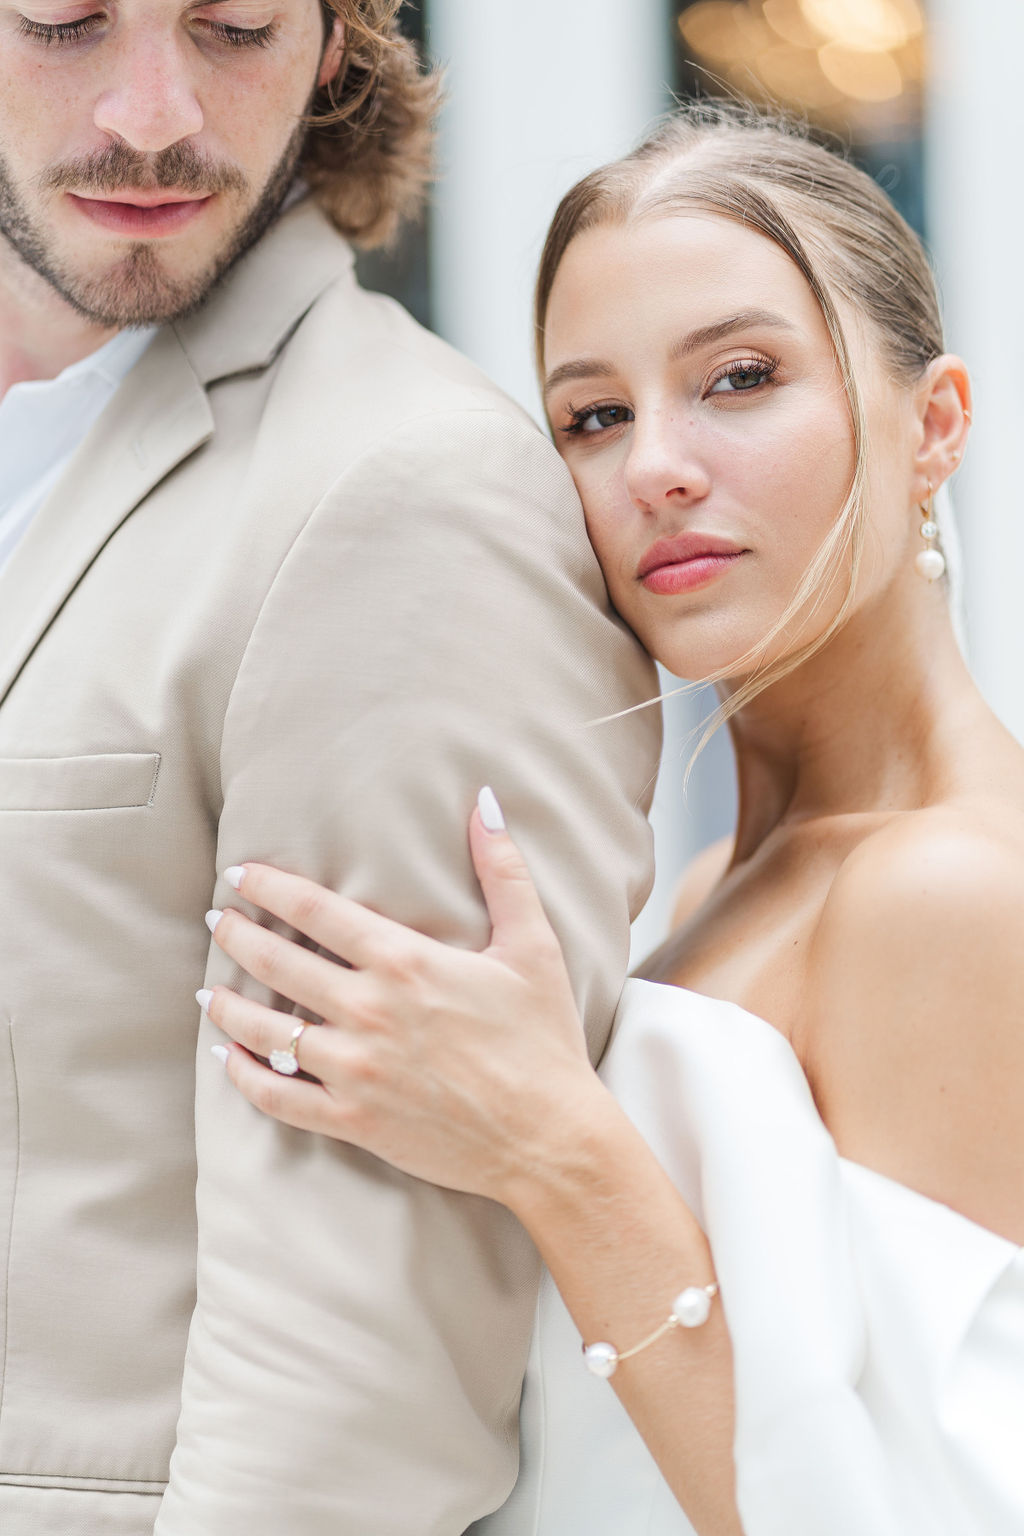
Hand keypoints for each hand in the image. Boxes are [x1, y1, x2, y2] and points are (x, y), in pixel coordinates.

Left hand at [202, 790, 604, 1204]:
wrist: (549, 1138)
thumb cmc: (543, 1040)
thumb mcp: (533, 947)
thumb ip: (504, 872)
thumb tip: (485, 803)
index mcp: (405, 962)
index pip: (315, 910)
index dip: (268, 887)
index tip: (239, 874)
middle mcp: (369, 1011)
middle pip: (277, 962)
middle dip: (236, 936)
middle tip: (215, 920)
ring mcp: (355, 1069)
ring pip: (265, 1031)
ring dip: (227, 1006)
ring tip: (208, 991)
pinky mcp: (353, 1120)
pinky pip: (278, 1097)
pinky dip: (244, 1077)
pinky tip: (229, 1059)